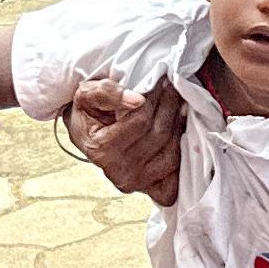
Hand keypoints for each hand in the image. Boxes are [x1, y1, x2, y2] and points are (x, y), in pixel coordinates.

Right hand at [66, 75, 186, 205]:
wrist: (85, 133)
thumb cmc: (87, 112)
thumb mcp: (85, 94)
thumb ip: (107, 92)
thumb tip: (138, 99)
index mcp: (100, 149)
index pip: (140, 120)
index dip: (154, 97)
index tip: (160, 80)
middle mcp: (118, 171)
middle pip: (159, 134)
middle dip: (170, 106)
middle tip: (173, 87)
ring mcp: (135, 182)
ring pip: (172, 152)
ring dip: (179, 124)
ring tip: (178, 104)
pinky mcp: (149, 187)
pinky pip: (176, 171)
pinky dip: (183, 150)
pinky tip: (180, 129)